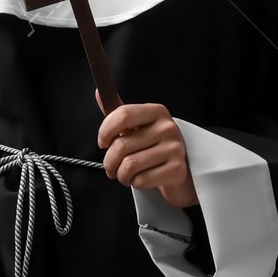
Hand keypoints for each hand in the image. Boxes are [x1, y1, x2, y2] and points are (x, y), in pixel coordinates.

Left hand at [95, 92, 197, 207]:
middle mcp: (167, 128)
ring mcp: (174, 149)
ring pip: (129, 165)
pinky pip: (141, 180)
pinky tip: (140, 179)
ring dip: (121, 175)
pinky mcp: (177, 170)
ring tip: (125, 174)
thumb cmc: (153, 147)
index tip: (102, 143)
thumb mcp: (137, 127)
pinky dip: (135, 183)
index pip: (123, 115)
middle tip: (111, 167)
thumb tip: (99, 93)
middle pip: (121, 145)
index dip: (105, 131)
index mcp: (156, 112)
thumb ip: (119, 114)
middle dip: (109, 162)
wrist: (178, 170)